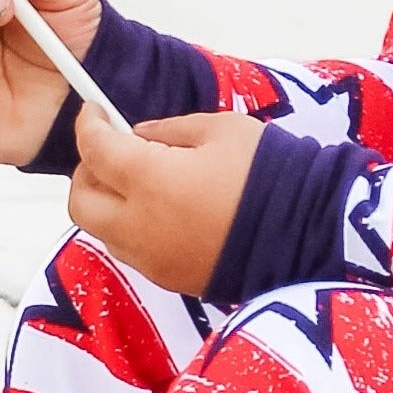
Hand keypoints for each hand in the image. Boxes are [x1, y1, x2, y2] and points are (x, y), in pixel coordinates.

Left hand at [68, 108, 264, 296]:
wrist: (311, 235)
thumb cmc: (271, 175)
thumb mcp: (221, 130)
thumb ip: (169, 130)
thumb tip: (139, 136)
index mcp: (151, 181)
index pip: (94, 150)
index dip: (88, 125)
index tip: (95, 112)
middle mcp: (140, 226)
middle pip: (81, 201)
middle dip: (88, 171)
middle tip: (111, 150)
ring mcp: (153, 259)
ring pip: (102, 230)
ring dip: (109, 202)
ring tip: (141, 180)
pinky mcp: (170, 280)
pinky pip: (132, 250)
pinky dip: (133, 226)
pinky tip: (164, 209)